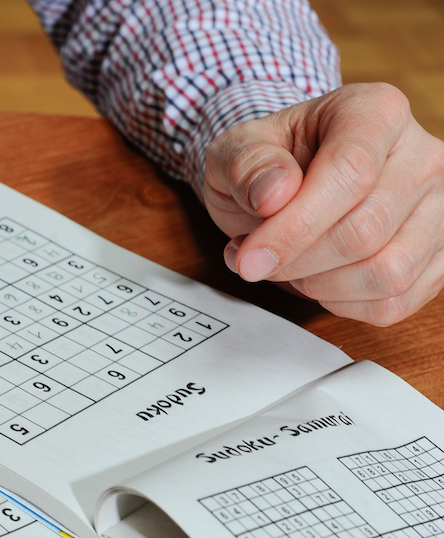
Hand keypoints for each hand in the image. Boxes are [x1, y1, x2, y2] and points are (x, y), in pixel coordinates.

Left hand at [203, 82, 443, 325]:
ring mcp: (440, 208)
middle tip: (256, 260)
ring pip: (389, 272)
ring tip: (286, 265)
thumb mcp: (236, 151)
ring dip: (320, 285)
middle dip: (298, 260)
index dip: (295, 226)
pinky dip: (342, 303)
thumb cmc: (267, 164)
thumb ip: (246, 165)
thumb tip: (274, 194)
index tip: (248, 257)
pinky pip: (395, 301)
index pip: (350, 172)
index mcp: (374, 112)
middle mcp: (423, 156)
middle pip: (367, 230)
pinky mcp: (439, 255)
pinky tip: (315, 279)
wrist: (289, 180)